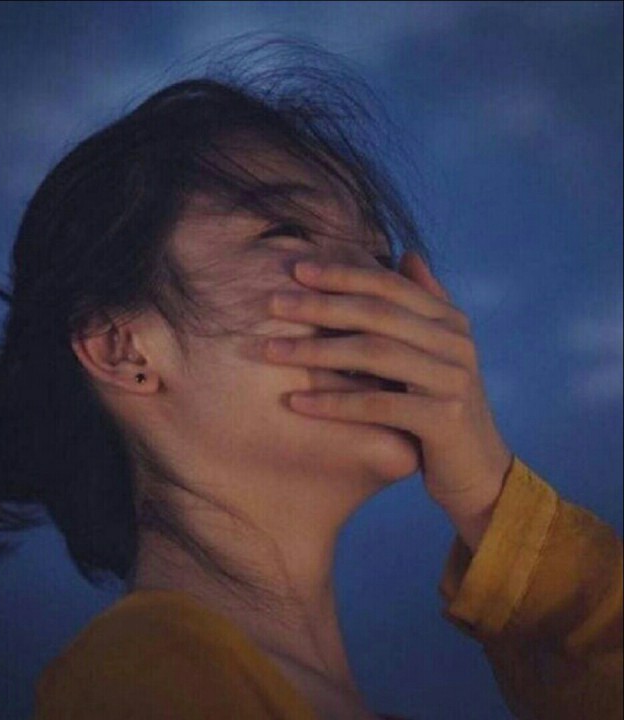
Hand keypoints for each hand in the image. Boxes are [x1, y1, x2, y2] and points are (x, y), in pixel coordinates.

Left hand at [264, 251, 512, 549]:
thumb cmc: (441, 406)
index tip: (297, 270)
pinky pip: (377, 406)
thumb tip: (408, 255)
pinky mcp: (445, 420)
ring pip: (375, 354)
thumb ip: (423, 306)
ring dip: (318, 350)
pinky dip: (334, 402)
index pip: (390, 285)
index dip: (343, 274)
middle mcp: (456, 343)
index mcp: (450, 321)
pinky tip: (296, 402)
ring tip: (272, 350)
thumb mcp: (436, 353)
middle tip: (273, 304)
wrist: (478, 470)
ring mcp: (453, 380)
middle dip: (321, 306)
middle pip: (377, 314)